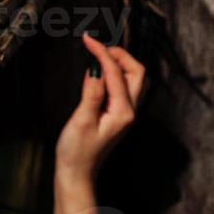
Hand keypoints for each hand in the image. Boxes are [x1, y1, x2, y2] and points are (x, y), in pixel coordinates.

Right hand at [55, 34, 147, 188]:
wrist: (77, 174)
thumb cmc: (77, 152)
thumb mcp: (81, 121)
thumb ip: (92, 94)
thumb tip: (96, 70)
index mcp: (123, 111)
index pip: (116, 72)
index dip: (102, 53)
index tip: (88, 40)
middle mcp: (129, 110)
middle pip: (136, 72)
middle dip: (119, 54)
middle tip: (97, 46)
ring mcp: (126, 113)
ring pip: (133, 78)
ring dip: (119, 62)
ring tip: (98, 53)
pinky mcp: (118, 114)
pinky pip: (124, 87)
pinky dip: (115, 73)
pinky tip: (100, 71)